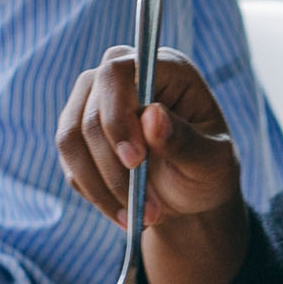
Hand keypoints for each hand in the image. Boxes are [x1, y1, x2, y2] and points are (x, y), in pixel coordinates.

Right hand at [55, 44, 250, 283]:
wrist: (188, 195)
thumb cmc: (207, 170)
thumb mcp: (211, 162)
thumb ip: (186, 141)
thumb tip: (153, 116)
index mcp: (165, 69)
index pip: (118, 71)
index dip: (117, 113)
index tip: (135, 159)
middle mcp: (123, 78)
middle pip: (91, 109)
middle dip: (113, 164)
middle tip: (144, 203)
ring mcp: (94, 103)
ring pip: (71, 139)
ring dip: (103, 185)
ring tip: (141, 214)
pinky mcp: (78, 135)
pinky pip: (70, 164)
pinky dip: (96, 194)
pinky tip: (125, 211)